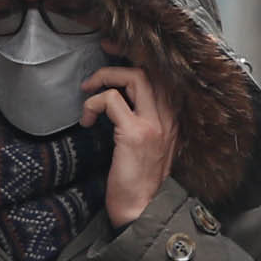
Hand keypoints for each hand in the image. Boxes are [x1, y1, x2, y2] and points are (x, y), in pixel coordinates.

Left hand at [84, 63, 175, 225]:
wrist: (142, 209)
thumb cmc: (140, 180)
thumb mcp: (151, 145)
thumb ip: (146, 120)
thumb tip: (121, 97)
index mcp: (174, 119)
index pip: (165, 75)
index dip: (140, 56)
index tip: (116, 51)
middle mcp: (169, 117)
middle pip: (150, 69)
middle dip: (121, 56)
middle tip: (98, 63)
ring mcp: (154, 124)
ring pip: (133, 77)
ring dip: (104, 77)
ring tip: (88, 91)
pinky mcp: (134, 133)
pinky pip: (110, 101)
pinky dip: (92, 104)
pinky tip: (86, 120)